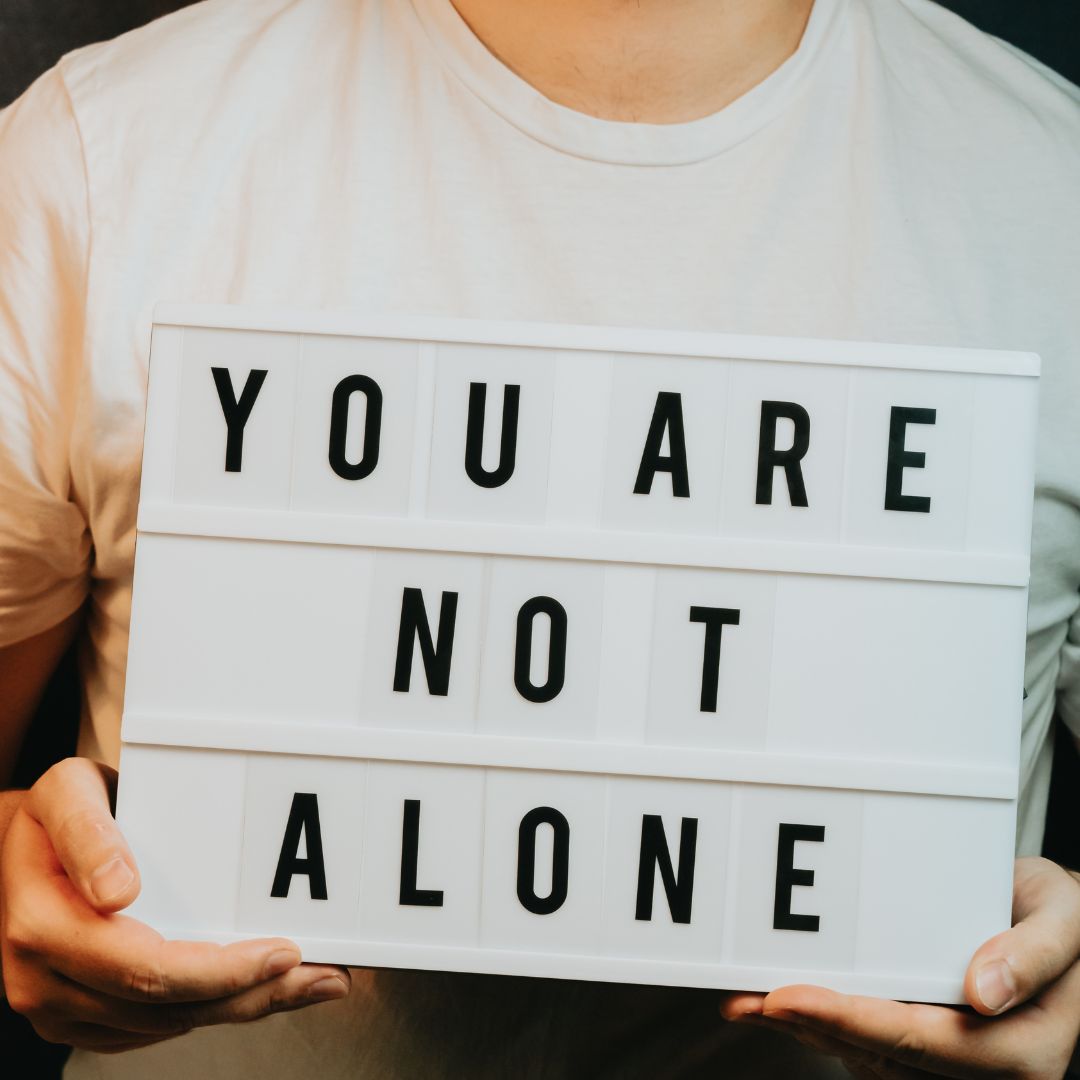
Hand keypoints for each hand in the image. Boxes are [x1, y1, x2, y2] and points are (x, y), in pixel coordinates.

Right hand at [1, 758, 351, 1051]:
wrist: (17, 845)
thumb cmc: (51, 813)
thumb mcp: (64, 795)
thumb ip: (89, 834)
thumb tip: (119, 890)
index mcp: (44, 929)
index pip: (146, 970)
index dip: (221, 970)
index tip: (282, 951)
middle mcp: (45, 981)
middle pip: (169, 1008)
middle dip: (254, 994)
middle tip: (323, 976)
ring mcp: (62, 1006)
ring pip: (170, 1024)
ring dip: (245, 1005)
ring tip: (310, 982)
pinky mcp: (84, 1015)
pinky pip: (156, 1027)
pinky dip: (214, 1009)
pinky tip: (258, 989)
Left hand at [720, 857, 1079, 1078]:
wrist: (1061, 924)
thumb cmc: (1066, 919)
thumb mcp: (1066, 922)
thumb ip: (1033, 954)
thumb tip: (982, 991)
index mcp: (1023, 1052)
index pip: (922, 1041)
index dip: (851, 1020)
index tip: (788, 997)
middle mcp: (981, 1069)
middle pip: (879, 1053)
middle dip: (808, 1026)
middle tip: (745, 998)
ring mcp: (950, 1061)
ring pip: (862, 1053)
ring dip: (801, 1028)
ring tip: (742, 998)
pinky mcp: (923, 1044)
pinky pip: (864, 1041)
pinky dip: (817, 1021)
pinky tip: (772, 1001)